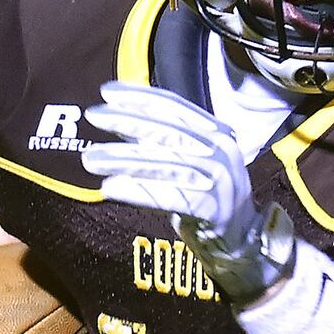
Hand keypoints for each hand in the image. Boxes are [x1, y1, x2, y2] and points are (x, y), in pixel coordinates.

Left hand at [83, 82, 295, 304]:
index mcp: (217, 134)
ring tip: (91, 159)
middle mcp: (222, 152)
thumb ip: (159, 142)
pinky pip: (171, 197)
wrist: (242, 241)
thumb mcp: (188, 162)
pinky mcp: (215, 210)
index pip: (176, 108)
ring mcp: (221, 181)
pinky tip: (110, 188)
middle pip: (169, 131)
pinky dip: (138, 192)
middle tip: (94, 116)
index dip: (141, 98)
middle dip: (128, 120)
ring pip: (166, 164)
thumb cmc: (206, 198)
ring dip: (125, 160)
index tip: (108, 92)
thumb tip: (117, 117)